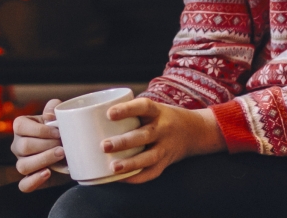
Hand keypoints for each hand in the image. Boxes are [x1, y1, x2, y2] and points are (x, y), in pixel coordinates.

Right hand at [11, 99, 63, 191]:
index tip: (58, 133)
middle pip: (23, 147)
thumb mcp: (58, 117)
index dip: (40, 130)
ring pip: (23, 166)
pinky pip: (24, 185)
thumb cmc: (60, 132)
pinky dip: (35, 181)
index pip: (21, 126)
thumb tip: (50, 114)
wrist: (71, 153)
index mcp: (21, 127)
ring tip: (60, 155)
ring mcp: (22, 163)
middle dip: (46, 145)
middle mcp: (18, 146)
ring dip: (43, 160)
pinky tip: (48, 173)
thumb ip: (54, 108)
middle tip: (62, 145)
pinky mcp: (30, 179)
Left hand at [102, 99, 226, 183]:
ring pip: (149, 157)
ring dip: (130, 163)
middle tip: (104, 146)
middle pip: (144, 135)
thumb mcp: (152, 108)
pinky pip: (152, 172)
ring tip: (113, 168)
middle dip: (124, 142)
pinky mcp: (166, 162)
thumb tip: (92, 118)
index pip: (143, 107)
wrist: (194, 131)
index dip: (126, 110)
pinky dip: (136, 177)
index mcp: (158, 112)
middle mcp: (164, 129)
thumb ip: (130, 113)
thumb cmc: (162, 118)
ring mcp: (166, 147)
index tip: (109, 114)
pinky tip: (120, 179)